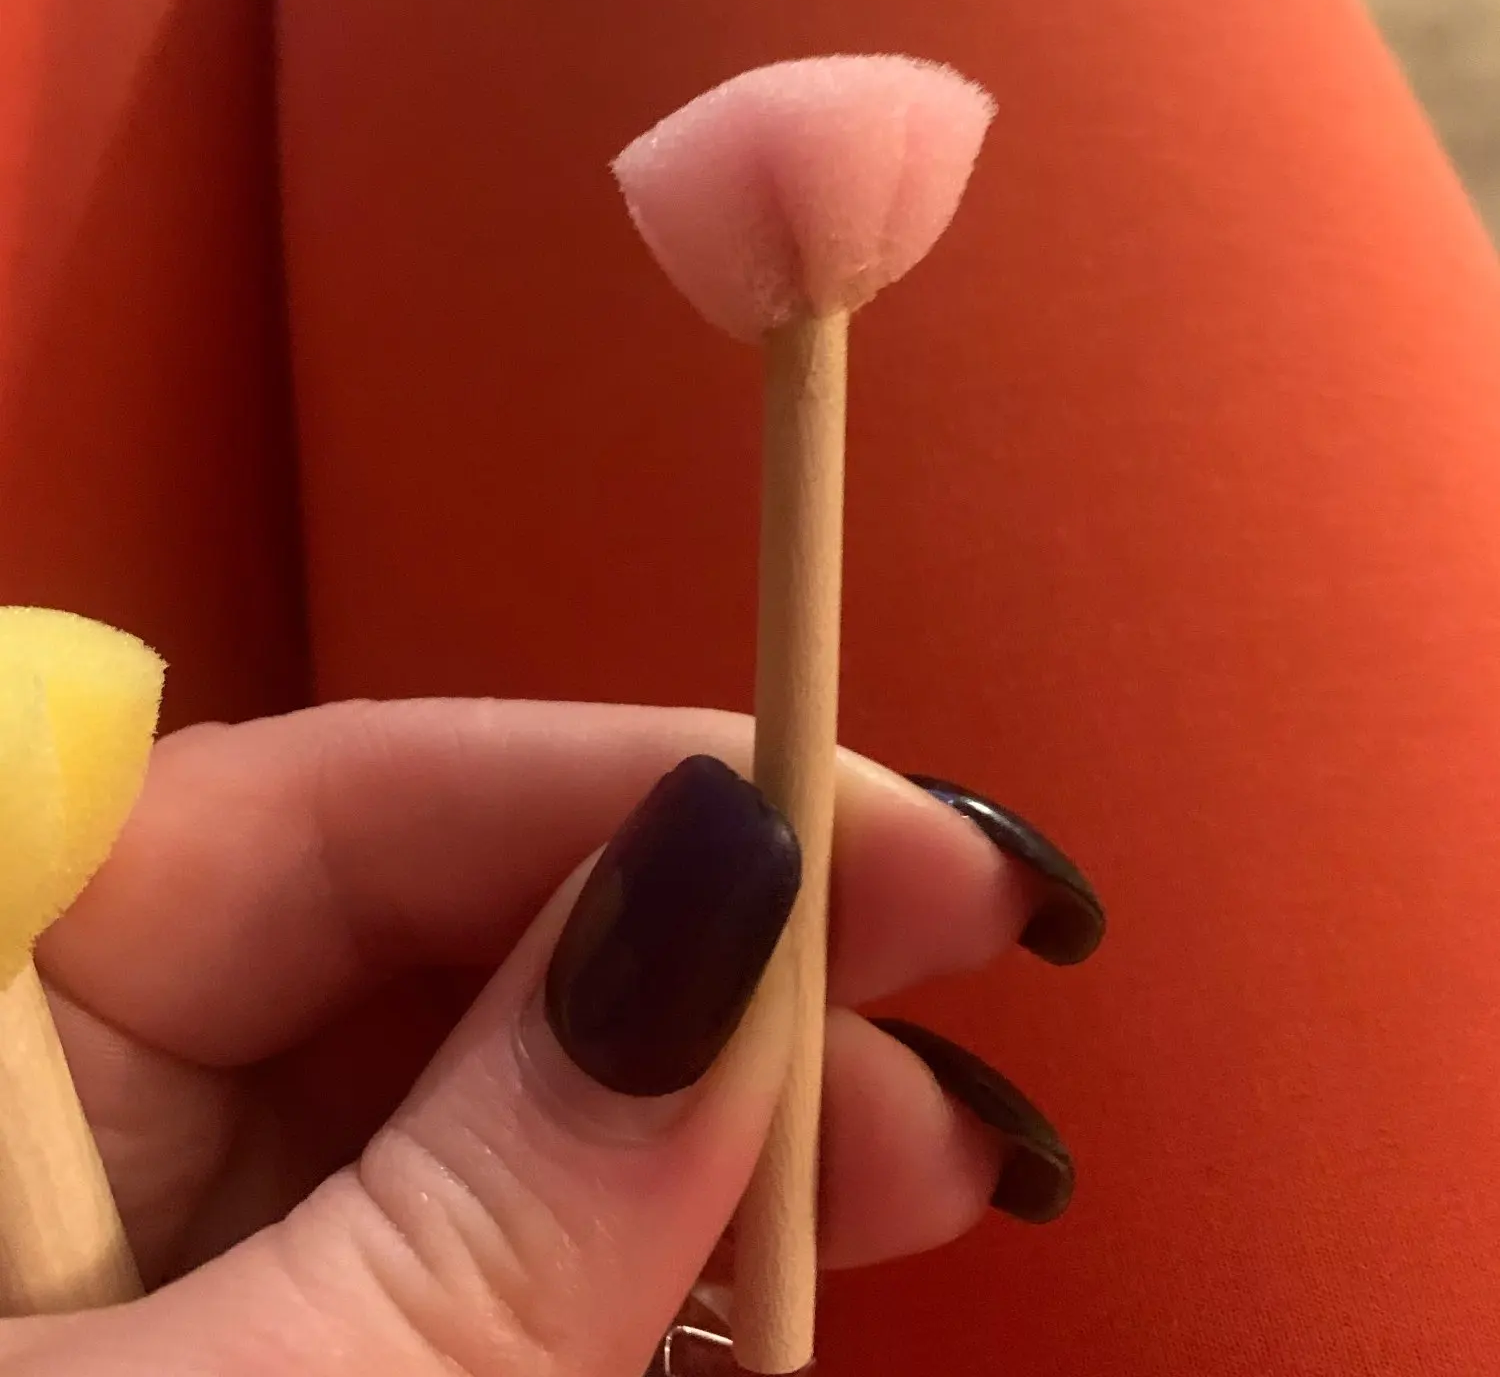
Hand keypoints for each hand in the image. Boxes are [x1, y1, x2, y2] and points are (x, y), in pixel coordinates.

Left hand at [7, 699, 1048, 1373]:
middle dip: (703, 979)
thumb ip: (501, 1197)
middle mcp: (50, 1091)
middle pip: (420, 953)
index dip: (627, 788)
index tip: (903, 840)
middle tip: (956, 1019)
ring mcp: (140, 1239)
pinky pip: (441, 1259)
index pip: (328, 812)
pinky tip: (769, 1289)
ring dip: (694, 1144)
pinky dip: (610, 1276)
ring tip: (931, 1169)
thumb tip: (743, 883)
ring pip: (459, 1114)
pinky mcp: (234, 1340)